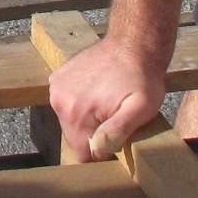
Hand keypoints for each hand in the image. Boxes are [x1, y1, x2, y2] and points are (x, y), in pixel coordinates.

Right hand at [46, 33, 168, 161]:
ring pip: (70, 122)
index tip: (117, 134)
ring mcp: (56, 88)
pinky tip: (97, 92)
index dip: (103, 150)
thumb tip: (98, 151)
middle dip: (94, 133)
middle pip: (75, 138)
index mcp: (77, 112)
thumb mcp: (141, 109)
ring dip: (87, 119)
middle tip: (115, 115)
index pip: (83, 154)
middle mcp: (59, 100)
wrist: (132, 44)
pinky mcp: (57, 78)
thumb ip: (118, 132)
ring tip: (107, 102)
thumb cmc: (141, 78)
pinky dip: (80, 103)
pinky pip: (66, 105)